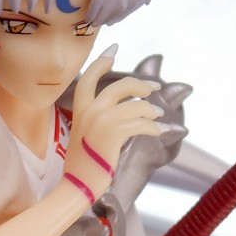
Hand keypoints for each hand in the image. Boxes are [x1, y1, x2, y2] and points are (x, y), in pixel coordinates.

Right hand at [62, 47, 162, 201]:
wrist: (77, 186)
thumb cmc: (82, 166)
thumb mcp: (84, 134)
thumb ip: (97, 118)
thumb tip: (121, 109)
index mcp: (80, 109)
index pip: (90, 77)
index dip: (103, 60)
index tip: (115, 49)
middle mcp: (90, 110)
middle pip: (120, 86)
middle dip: (141, 85)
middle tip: (154, 88)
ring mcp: (102, 120)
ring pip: (136, 106)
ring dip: (151, 111)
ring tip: (159, 117)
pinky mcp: (114, 134)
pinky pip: (141, 124)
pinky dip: (153, 127)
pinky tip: (158, 131)